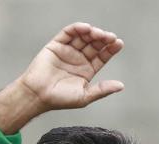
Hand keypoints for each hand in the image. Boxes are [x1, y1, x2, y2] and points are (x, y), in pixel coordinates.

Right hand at [0, 22, 123, 133]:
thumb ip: (102, 90)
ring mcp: (68, 51)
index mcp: (87, 70)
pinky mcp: (56, 45)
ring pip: (83, 37)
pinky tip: (86, 28)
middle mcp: (78, 59)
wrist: (38, 95)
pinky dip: (77, 28)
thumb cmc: (60, 99)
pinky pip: (68, 33)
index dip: (110, 49)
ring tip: (98, 33)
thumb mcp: (84, 96)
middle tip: (110, 37)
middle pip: (94, 44)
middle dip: (103, 39)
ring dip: (92, 32)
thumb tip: (121, 86)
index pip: (102, 56)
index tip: (118, 43)